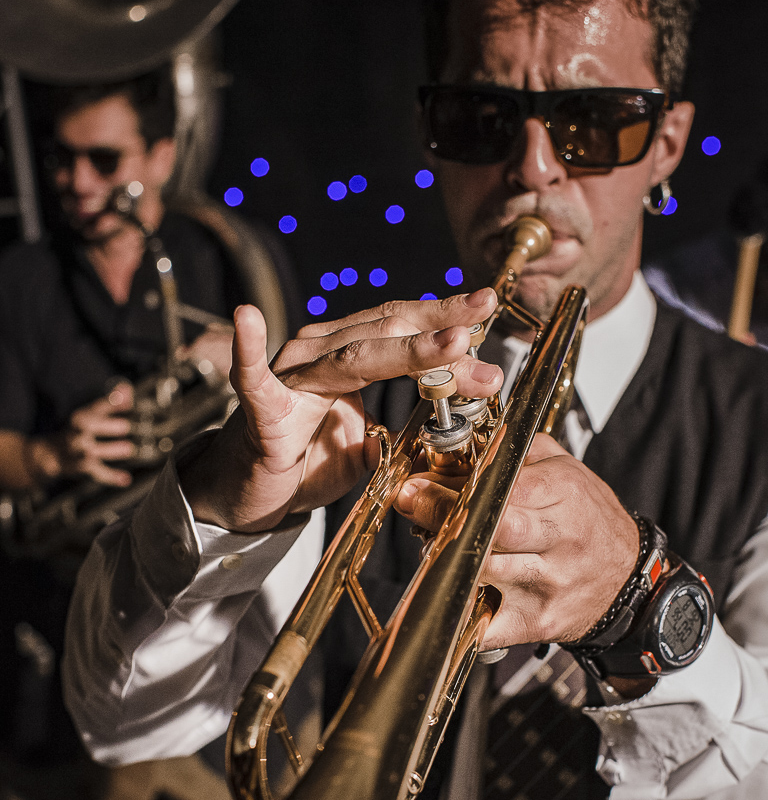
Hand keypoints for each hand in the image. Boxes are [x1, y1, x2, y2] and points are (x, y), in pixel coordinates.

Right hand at [30, 383, 134, 486]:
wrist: (53, 454)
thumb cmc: (78, 431)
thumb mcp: (89, 414)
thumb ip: (110, 403)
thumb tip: (127, 388)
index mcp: (81, 417)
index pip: (96, 408)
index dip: (112, 403)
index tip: (128, 401)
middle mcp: (78, 433)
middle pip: (90, 427)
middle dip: (107, 426)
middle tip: (125, 426)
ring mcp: (79, 451)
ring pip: (93, 451)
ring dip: (110, 450)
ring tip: (128, 448)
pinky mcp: (83, 467)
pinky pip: (97, 473)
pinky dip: (111, 477)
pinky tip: (126, 479)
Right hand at [180, 290, 503, 532]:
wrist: (249, 491)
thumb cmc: (304, 462)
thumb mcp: (366, 447)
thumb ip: (399, 432)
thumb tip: (444, 426)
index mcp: (346, 356)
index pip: (400, 326)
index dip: (444, 316)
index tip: (488, 307)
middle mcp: (319, 353)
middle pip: (388, 334)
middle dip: (443, 337)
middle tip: (484, 334)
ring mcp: (290, 376)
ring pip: (353, 357)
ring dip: (409, 350)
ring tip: (453, 341)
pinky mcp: (261, 408)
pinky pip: (253, 378)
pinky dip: (248, 348)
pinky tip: (247, 318)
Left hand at [394, 432, 639, 647]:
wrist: (628, 576)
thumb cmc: (589, 520)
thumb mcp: (564, 468)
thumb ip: (513, 452)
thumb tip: (451, 456)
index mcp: (564, 494)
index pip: (500, 489)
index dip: (453, 490)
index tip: (417, 488)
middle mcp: (559, 539)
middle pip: (491, 531)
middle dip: (442, 520)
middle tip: (414, 510)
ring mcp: (548, 583)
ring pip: (483, 573)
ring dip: (446, 559)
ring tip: (434, 546)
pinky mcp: (538, 620)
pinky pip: (489, 624)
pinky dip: (462, 616)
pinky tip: (451, 598)